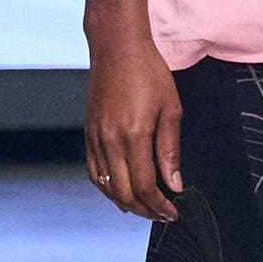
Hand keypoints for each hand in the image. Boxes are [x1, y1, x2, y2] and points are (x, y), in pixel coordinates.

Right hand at [85, 35, 183, 220]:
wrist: (117, 47)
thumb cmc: (149, 72)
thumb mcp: (170, 109)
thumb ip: (170, 150)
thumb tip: (174, 184)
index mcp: (134, 135)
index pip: (145, 186)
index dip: (159, 205)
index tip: (173, 212)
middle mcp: (110, 141)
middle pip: (124, 193)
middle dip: (144, 210)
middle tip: (162, 214)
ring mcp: (95, 138)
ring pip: (106, 186)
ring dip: (125, 203)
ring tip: (144, 207)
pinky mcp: (88, 133)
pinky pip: (94, 171)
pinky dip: (107, 187)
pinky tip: (121, 190)